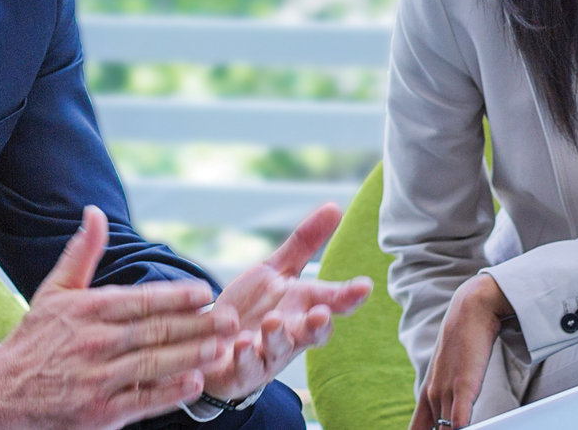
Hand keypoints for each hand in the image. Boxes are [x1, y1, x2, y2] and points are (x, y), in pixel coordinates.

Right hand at [0, 205, 237, 429]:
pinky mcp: (98, 414)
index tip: (206, 291)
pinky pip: (141, 401)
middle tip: (231, 317)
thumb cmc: (34, 338)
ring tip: (222, 347)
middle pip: (155, 332)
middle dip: (197, 325)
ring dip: (191, 356)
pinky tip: (195, 383)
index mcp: (89, 310)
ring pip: (153, 365)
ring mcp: (96, 380)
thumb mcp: (55, 290)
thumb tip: (94, 211)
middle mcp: (94, 343)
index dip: (176, 295)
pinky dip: (169, 393)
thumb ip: (82, 251)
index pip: (140, 300)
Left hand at [201, 203, 372, 402]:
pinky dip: (244, 356)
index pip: (331, 303)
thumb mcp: (275, 270)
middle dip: (318, 324)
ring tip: (273, 321)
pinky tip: (241, 343)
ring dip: (277, 337)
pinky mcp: (240, 371)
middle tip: (321, 313)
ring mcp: (266, 354)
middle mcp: (290, 334)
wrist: (212, 342)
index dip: (349, 296)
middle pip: (311, 333)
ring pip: (279, 350)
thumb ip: (304, 243)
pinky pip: (245, 367)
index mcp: (302, 308)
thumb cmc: (252, 307)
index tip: (365, 286)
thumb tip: (335, 206)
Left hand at [409, 274, 513, 429]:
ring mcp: (447, 390)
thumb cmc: (463, 342)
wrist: (470, 311)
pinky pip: (460, 417)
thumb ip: (450, 396)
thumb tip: (453, 418)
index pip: (418, 428)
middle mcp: (434, 393)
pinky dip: (461, 428)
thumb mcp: (450, 371)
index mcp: (428, 392)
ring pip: (445, 429)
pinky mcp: (463, 385)